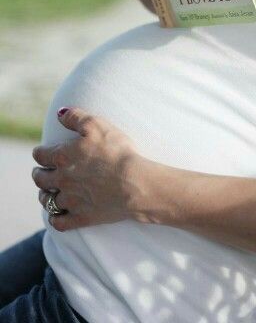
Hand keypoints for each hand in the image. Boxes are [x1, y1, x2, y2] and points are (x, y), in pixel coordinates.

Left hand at [32, 107, 150, 231]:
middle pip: (40, 179)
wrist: (134, 183)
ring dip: (45, 196)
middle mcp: (62, 179)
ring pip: (47, 201)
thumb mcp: (97, 125)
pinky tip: (58, 215)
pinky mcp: (82, 217)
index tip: (42, 153)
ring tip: (48, 193)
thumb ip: (75, 117)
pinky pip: (59, 223)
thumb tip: (59, 113)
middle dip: (38, 174)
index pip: (41, 155)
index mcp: (63, 157)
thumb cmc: (117, 152)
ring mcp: (71, 201)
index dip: (40, 153)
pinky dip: (55, 219)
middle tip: (41, 172)